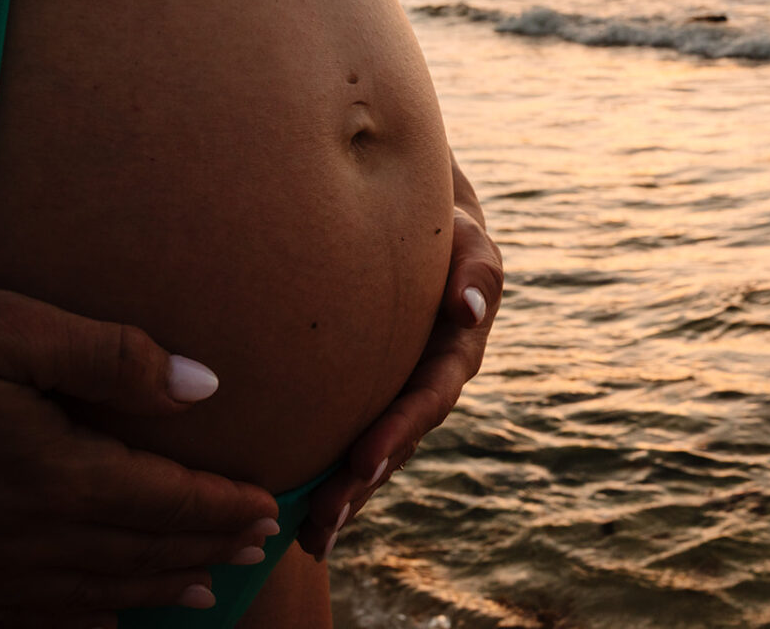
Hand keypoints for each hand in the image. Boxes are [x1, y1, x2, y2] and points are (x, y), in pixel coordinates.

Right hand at [0, 283, 278, 628]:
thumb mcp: (5, 325)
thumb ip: (111, 357)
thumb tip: (205, 386)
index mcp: (52, 476)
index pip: (165, 502)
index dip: (223, 507)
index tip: (267, 508)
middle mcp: (21, 539)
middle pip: (137, 555)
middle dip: (202, 552)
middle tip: (254, 550)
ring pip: (88, 595)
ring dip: (153, 590)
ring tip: (201, 591)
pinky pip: (20, 619)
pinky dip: (75, 623)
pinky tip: (99, 622)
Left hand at [299, 154, 501, 558]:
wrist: (417, 230)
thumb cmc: (442, 230)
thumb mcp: (467, 241)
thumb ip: (476, 270)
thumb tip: (468, 308)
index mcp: (454, 354)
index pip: (427, 398)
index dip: (396, 431)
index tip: (361, 463)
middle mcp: (426, 385)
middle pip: (395, 443)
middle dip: (360, 485)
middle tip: (322, 521)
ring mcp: (395, 396)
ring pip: (370, 455)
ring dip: (343, 499)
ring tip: (308, 540)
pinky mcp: (362, 398)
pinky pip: (344, 442)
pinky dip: (323, 481)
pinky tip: (292, 520)